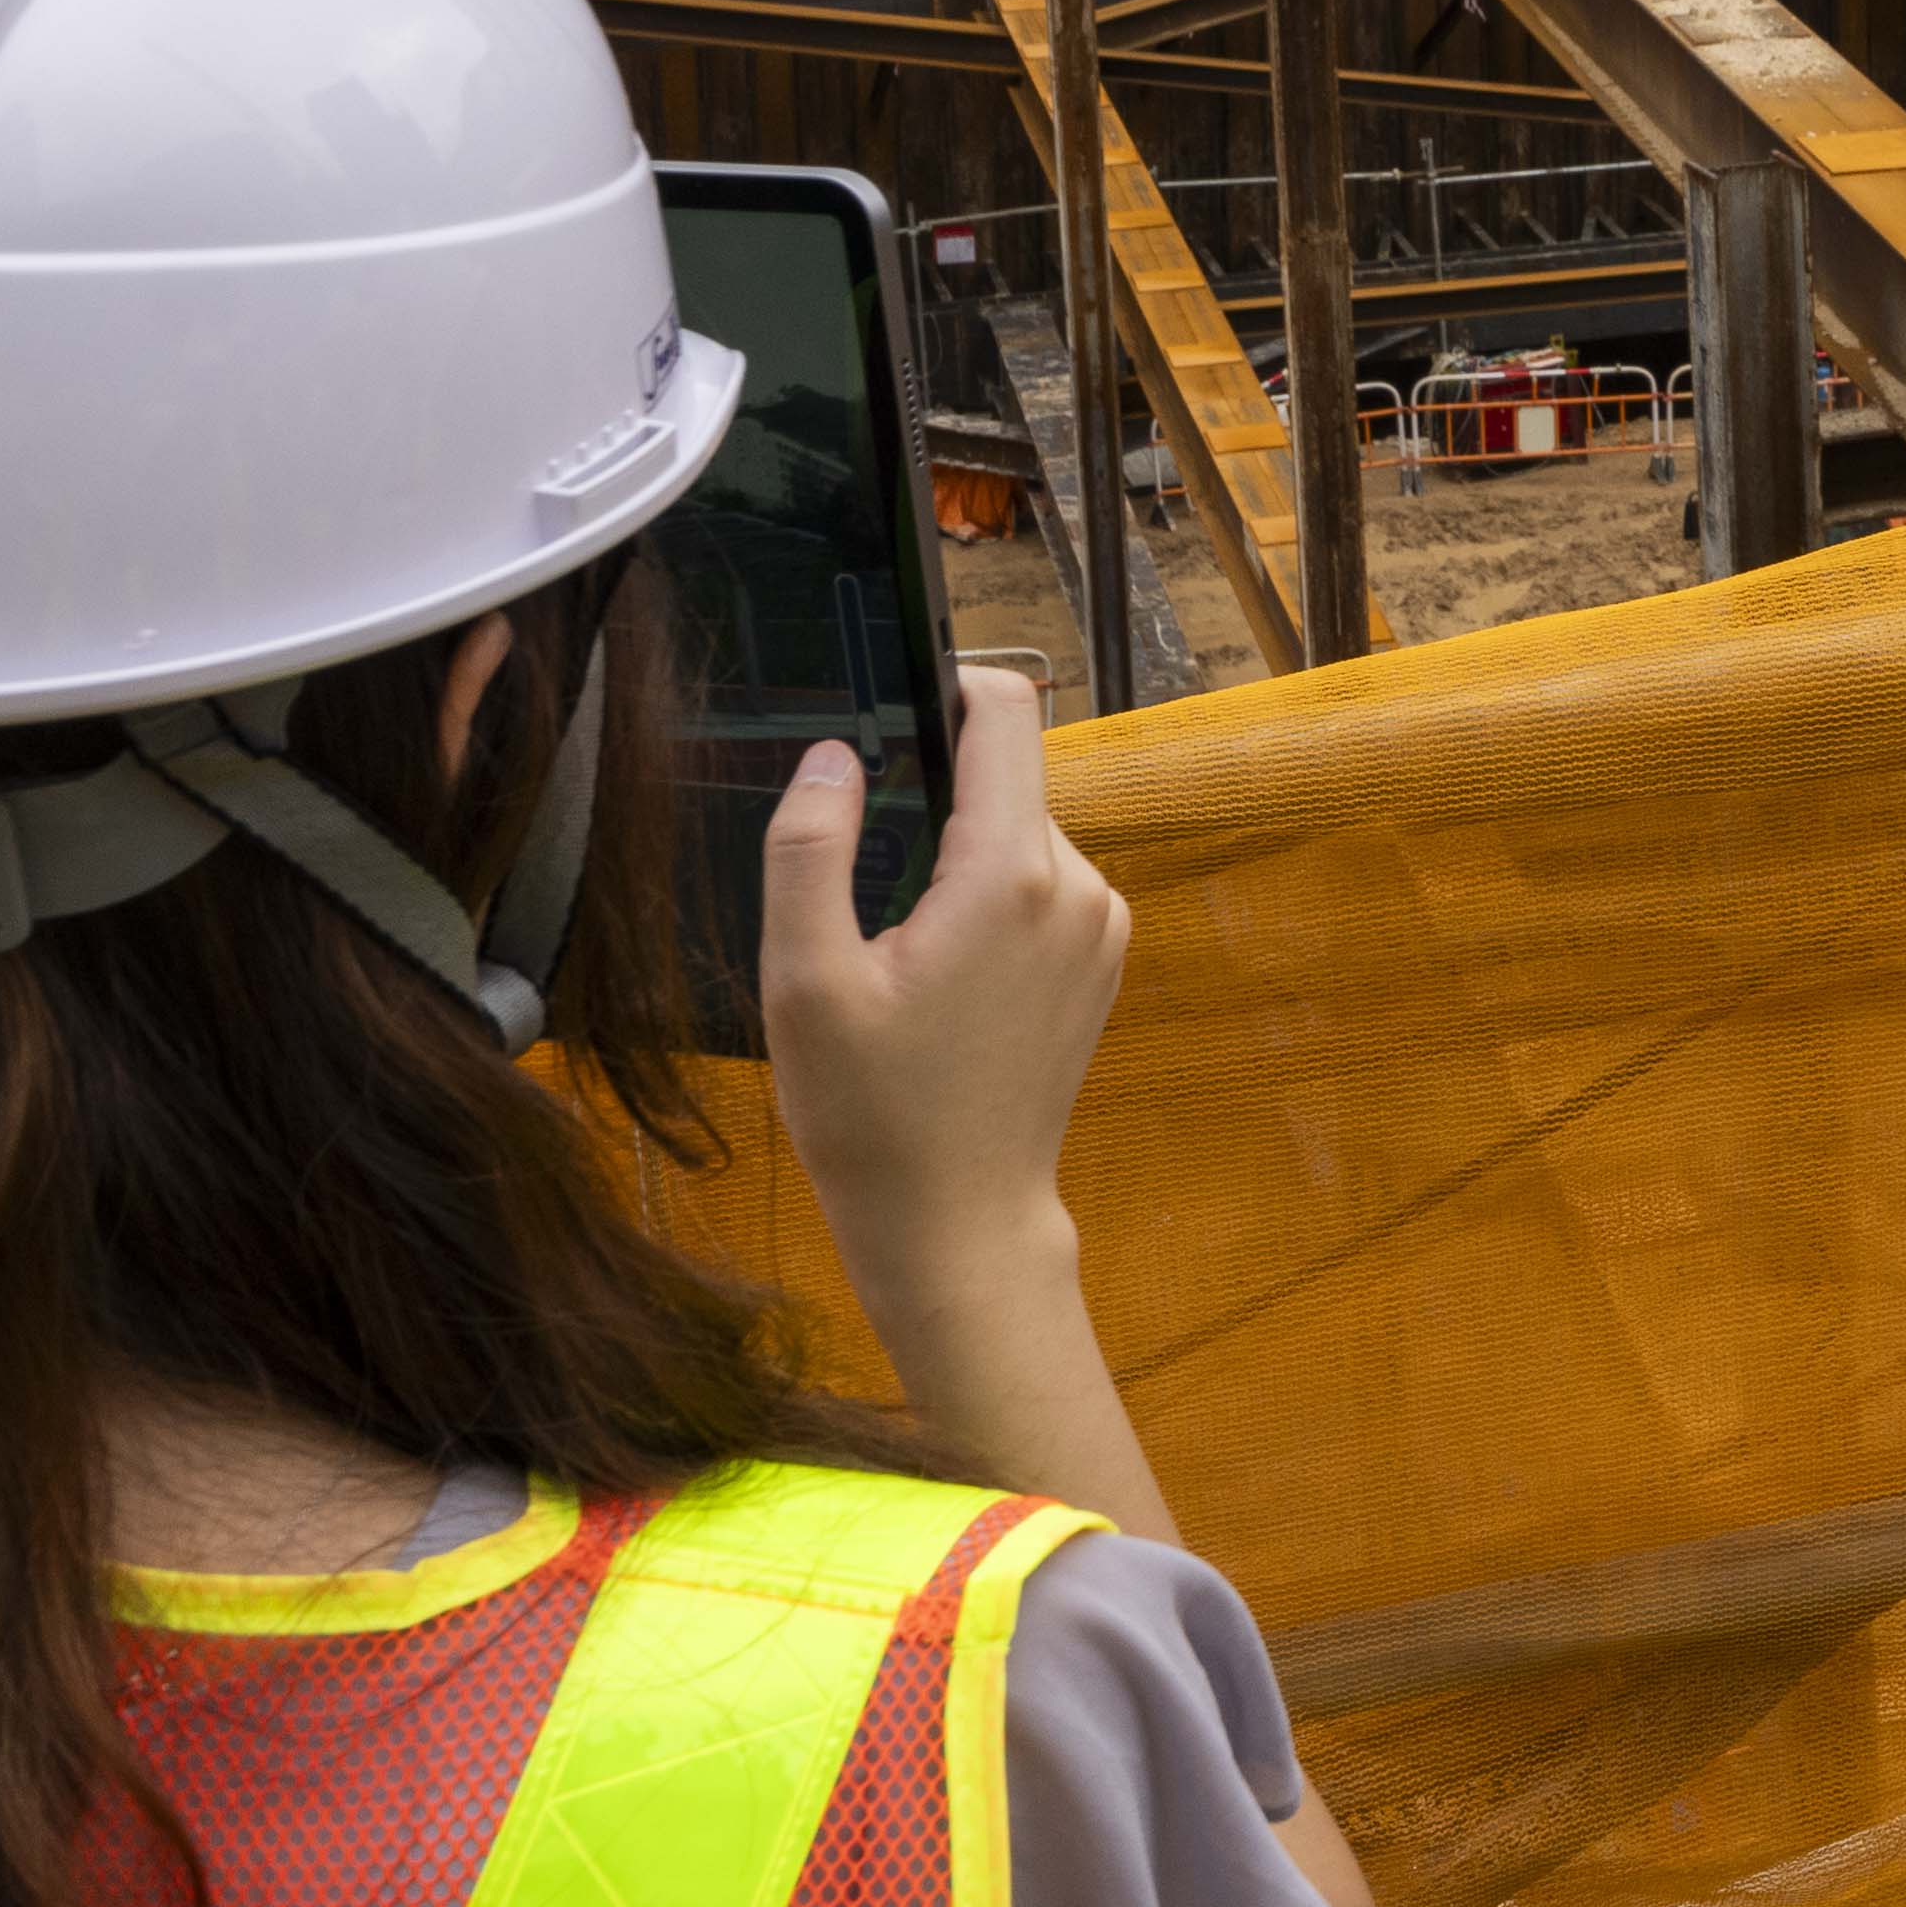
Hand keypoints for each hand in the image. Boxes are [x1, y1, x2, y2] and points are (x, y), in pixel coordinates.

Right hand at [759, 665, 1129, 1344]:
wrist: (956, 1221)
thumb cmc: (874, 1116)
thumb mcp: (804, 981)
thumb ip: (812, 849)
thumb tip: (832, 755)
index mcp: (1012, 876)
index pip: (1004, 713)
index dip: (946, 685)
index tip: (887, 703)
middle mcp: (1078, 886)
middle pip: (1006, 776)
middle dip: (932, 797)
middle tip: (861, 873)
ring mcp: (1101, 925)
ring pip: (1021, 832)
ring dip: (957, 856)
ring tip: (893, 945)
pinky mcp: (1101, 959)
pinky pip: (1040, 885)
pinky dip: (987, 898)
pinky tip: (934, 972)